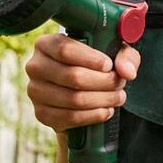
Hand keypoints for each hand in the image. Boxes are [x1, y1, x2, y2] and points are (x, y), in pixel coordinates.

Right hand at [25, 33, 140, 131]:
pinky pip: (70, 117)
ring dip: (102, 100)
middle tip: (120, 84)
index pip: (65, 49)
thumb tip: (127, 72)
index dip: (90, 59)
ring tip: (118, 97)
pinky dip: (93, 116)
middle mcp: (35, 66)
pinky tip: (106, 110)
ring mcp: (35, 91)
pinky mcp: (41, 113)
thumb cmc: (94, 64)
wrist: (78, 91)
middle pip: (72, 76)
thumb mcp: (112, 52)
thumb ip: (124, 56)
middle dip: (103, 82)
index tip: (108, 65)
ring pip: (74, 99)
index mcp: (46, 44)